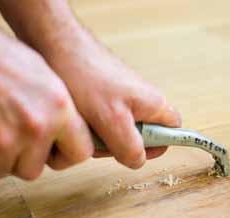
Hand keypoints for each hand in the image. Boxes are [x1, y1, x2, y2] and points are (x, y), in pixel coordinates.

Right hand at [0, 18, 92, 179]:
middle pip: (36, 169)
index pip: (81, 153)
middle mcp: (38, 126)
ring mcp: (8, 137)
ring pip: (9, 169)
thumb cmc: (2, 57)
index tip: (57, 150)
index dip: (66, 154)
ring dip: (3, 157)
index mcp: (60, 108)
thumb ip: (60, 111)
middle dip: (26, 159)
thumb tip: (67, 135)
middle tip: (18, 137)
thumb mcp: (46, 78)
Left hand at [42, 30, 181, 168]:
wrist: (56, 45)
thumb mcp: (111, 120)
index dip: (158, 146)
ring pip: (121, 131)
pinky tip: (79, 119)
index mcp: (154, 104)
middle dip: (121, 145)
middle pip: (143, 137)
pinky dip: (93, 126)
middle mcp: (142, 100)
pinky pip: (106, 122)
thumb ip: (130, 146)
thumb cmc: (85, 76)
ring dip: (103, 137)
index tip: (136, 153)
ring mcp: (123, 98)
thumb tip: (139, 161)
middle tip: (102, 139)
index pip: (174, 132)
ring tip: (86, 126)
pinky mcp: (106, 97)